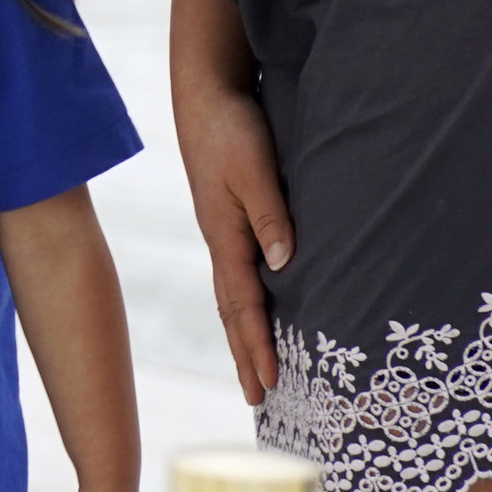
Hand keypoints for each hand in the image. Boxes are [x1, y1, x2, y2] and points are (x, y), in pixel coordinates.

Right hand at [172, 66, 293, 406]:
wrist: (205, 91)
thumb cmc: (230, 126)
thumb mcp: (252, 168)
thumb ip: (270, 216)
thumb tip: (286, 267)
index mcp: (224, 235)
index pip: (243, 304)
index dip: (257, 346)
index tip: (269, 386)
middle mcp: (221, 240)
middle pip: (232, 310)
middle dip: (245, 354)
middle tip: (258, 400)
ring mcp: (223, 230)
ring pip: (234, 294)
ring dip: (244, 334)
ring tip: (254, 368)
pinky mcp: (229, 216)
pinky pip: (240, 272)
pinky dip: (247, 302)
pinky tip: (258, 308)